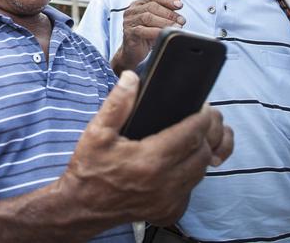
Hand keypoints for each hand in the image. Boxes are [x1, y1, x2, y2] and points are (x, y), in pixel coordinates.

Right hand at [56, 71, 233, 231]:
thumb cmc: (89, 169)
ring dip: (201, 154)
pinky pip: (190, 191)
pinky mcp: (168, 212)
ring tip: (194, 138)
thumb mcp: (97, 131)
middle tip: (202, 120)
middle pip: (203, 153)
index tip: (204, 108)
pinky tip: (180, 164)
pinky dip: (191, 176)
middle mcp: (164, 182)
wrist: (82, 206)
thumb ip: (117, 103)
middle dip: (207, 134)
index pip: (191, 134)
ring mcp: (168, 200)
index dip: (203, 118)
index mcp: (150, 159)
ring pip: (201, 173)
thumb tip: (132, 78)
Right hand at [111, 0, 184, 72]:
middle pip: (152, 6)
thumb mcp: (158, 20)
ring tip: (176, 27)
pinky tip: (164, 34)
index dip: (167, 0)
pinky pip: (142, 30)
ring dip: (164, 22)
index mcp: (139, 4)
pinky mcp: (129, 33)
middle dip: (169, 13)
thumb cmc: (145, 35)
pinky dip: (155, 31)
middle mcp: (132, 11)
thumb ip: (166, 7)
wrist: (133, 52)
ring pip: (148, 17)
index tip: (179, 5)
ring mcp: (129, 22)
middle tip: (181, 20)